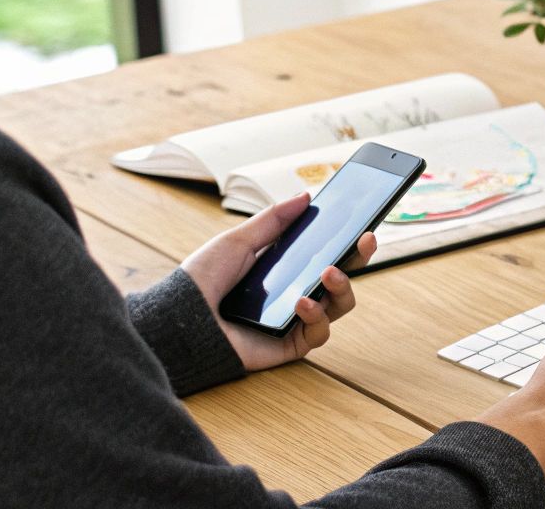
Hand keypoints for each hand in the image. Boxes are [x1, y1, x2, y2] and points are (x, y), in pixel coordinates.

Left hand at [180, 192, 377, 372]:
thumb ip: (273, 220)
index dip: (348, 241)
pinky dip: (317, 316)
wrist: (179, 320)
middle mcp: (294, 293)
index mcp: (283, 268)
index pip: (325, 252)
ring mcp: (294, 321)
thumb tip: (306, 197)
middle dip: (358, 259)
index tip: (364, 223)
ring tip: (330, 273)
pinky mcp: (289, 346)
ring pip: (339, 306)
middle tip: (365, 241)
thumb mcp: (238, 241)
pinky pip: (318, 334)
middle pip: (341, 278)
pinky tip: (302, 302)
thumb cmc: (202, 281)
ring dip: (343, 287)